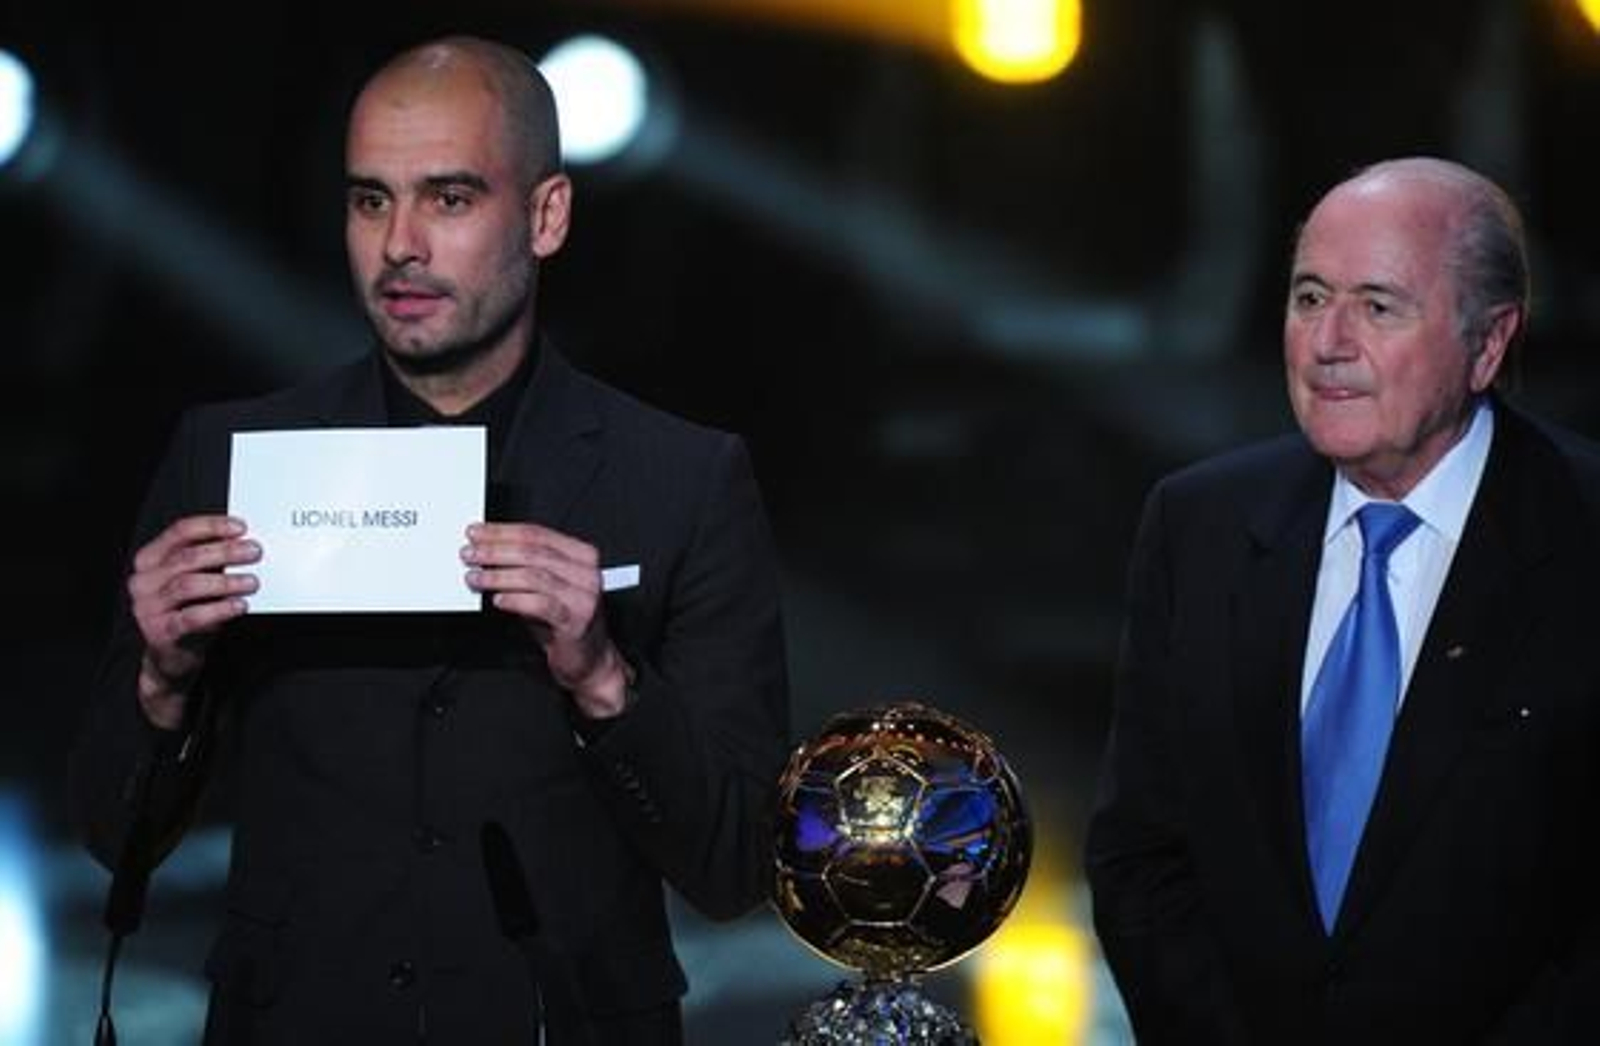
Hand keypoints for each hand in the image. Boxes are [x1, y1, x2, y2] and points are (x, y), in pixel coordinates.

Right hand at [128, 515, 259, 728]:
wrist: (172, 657)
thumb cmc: (189, 610)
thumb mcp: (197, 581)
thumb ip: (211, 561)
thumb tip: (245, 542)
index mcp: (149, 560)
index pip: (179, 532)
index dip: (211, 526)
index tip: (240, 527)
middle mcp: (143, 581)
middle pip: (186, 557)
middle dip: (224, 551)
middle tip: (254, 552)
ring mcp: (148, 608)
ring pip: (188, 585)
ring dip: (225, 581)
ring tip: (252, 581)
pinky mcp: (160, 632)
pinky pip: (192, 617)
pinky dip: (219, 609)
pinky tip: (240, 605)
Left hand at [463, 522, 629, 717]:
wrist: (589, 659)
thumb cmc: (562, 622)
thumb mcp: (545, 587)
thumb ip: (523, 568)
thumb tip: (486, 553)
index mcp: (582, 556)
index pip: (537, 534)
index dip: (503, 532)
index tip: (477, 533)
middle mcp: (587, 573)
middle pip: (534, 552)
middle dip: (496, 551)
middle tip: (470, 554)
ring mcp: (584, 597)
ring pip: (535, 576)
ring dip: (499, 575)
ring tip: (476, 577)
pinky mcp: (576, 621)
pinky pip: (541, 605)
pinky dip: (516, 600)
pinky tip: (498, 600)